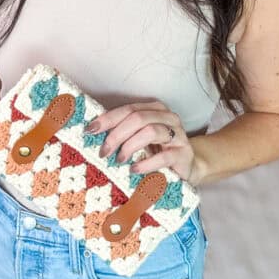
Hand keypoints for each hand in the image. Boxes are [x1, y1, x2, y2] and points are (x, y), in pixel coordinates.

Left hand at [85, 100, 204, 186]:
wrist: (187, 167)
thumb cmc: (158, 151)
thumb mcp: (139, 138)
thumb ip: (123, 132)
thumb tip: (93, 133)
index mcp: (155, 109)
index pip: (128, 109)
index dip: (108, 119)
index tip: (90, 130)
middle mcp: (168, 117)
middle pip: (137, 118)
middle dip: (116, 134)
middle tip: (104, 151)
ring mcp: (178, 135)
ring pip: (150, 131)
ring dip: (130, 146)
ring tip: (120, 160)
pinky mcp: (183, 154)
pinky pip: (163, 156)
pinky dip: (145, 163)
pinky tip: (135, 169)